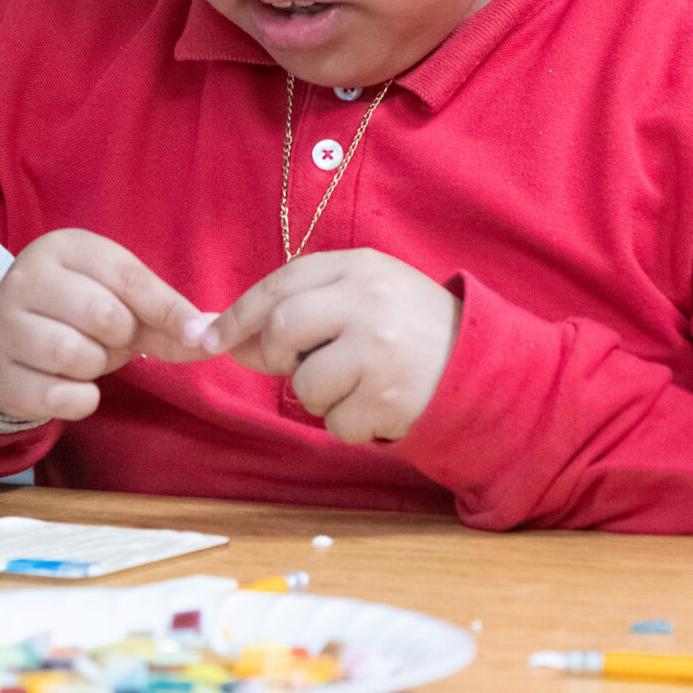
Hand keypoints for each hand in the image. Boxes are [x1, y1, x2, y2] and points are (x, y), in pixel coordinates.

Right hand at [0, 230, 210, 423]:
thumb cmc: (72, 314)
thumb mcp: (116, 299)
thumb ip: (164, 316)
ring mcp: (4, 326)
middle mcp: (26, 278)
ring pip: (74, 354)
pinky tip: (70, 386)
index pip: (128, 276)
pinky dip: (80, 399)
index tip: (200, 335)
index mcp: (63, 248)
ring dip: (96, 367)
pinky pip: (59, 396)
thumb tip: (212, 335)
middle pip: (104, 316)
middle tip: (111, 341)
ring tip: (85, 358)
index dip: (169, 310)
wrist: (1, 341)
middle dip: (122, 339)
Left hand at [201, 249, 458, 443]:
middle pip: (282, 329)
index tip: (208, 338)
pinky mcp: (388, 397)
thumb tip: (224, 339)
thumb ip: (302, 309)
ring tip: (360, 385)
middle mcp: (368, 302)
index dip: (238, 315)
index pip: (280, 284)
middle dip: (278, 357)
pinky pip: (336, 423)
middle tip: (304, 366)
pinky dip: (350, 424)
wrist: (484, 367)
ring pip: (304, 385)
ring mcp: (378, 350)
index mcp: (360, 267)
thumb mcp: (365, 299)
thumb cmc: (413, 331)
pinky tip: (380, 406)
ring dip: (320, 398)